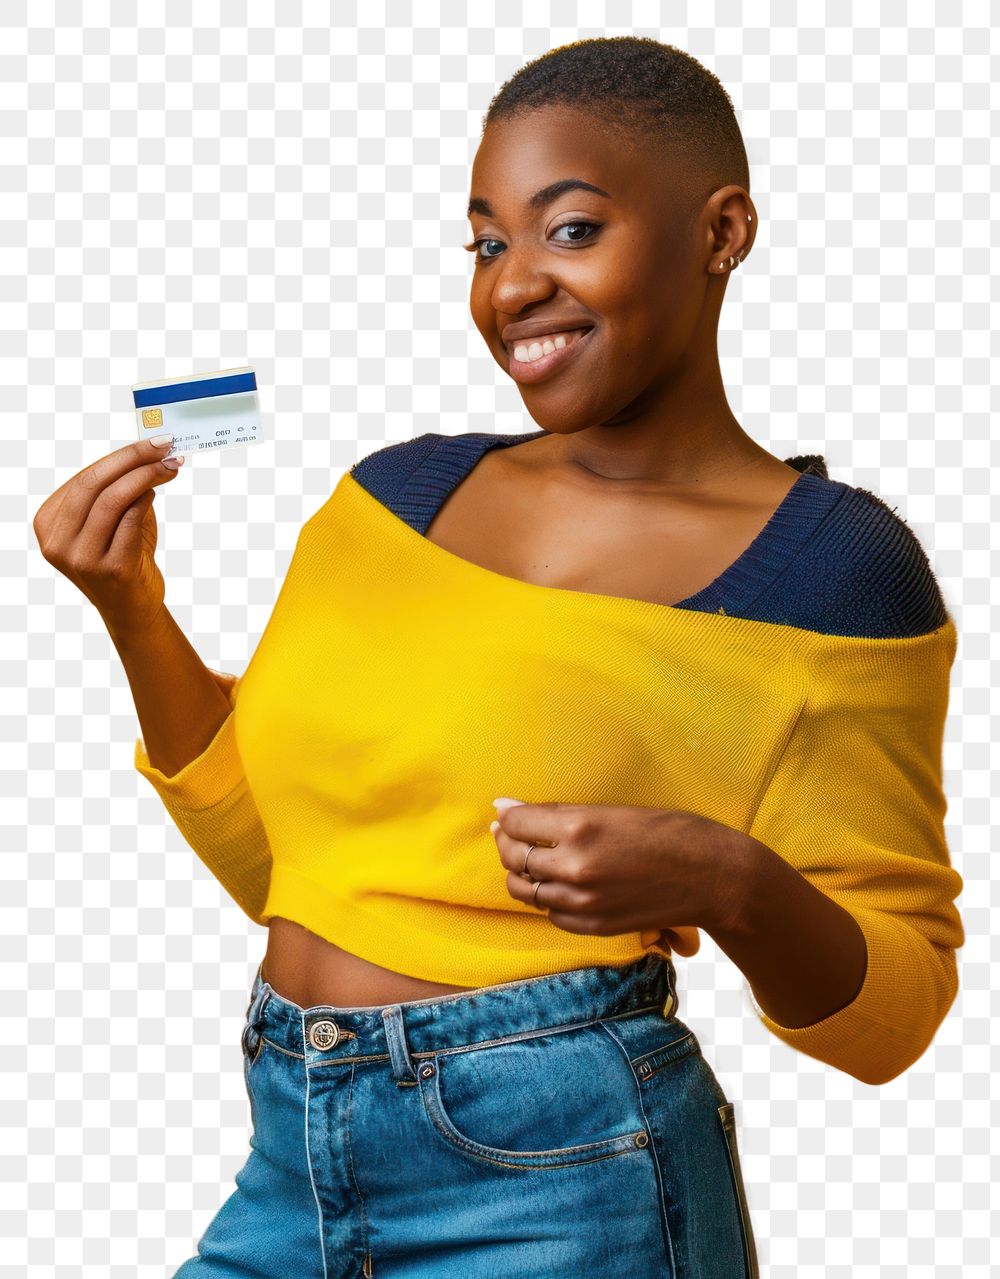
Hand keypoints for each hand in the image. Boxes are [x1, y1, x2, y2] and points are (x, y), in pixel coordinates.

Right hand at [32, 437, 182, 636]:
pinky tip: (157, 490)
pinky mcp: (110, 570)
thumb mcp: (111, 520)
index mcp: (48, 524)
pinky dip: (145, 500)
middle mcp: (57, 542)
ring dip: (146, 476)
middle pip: (94, 484)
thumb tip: (146, 449)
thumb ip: (117, 488)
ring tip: (170, 466)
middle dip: (133, 459)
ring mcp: (81, 558)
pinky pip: (130, 521)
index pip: (84, 478)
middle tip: (164, 447)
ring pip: (112, 499)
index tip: (152, 443)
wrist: (133, 610)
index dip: (120, 456)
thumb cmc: (123, 558)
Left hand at [490, 798, 749, 940]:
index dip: (507, 816)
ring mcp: (582, 902)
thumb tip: (506, 807)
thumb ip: (558, 813)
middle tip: (511, 833)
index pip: (515, 823)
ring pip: (524, 891)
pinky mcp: (593, 927)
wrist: (713, 877)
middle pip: (513, 857)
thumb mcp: (614, 809)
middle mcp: (574, 867)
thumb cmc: (671, 832)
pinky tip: (559, 885)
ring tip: (532, 860)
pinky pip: (549, 914)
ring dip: (522, 874)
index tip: (508, 812)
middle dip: (507, 843)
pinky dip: (547, 899)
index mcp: (579, 828)